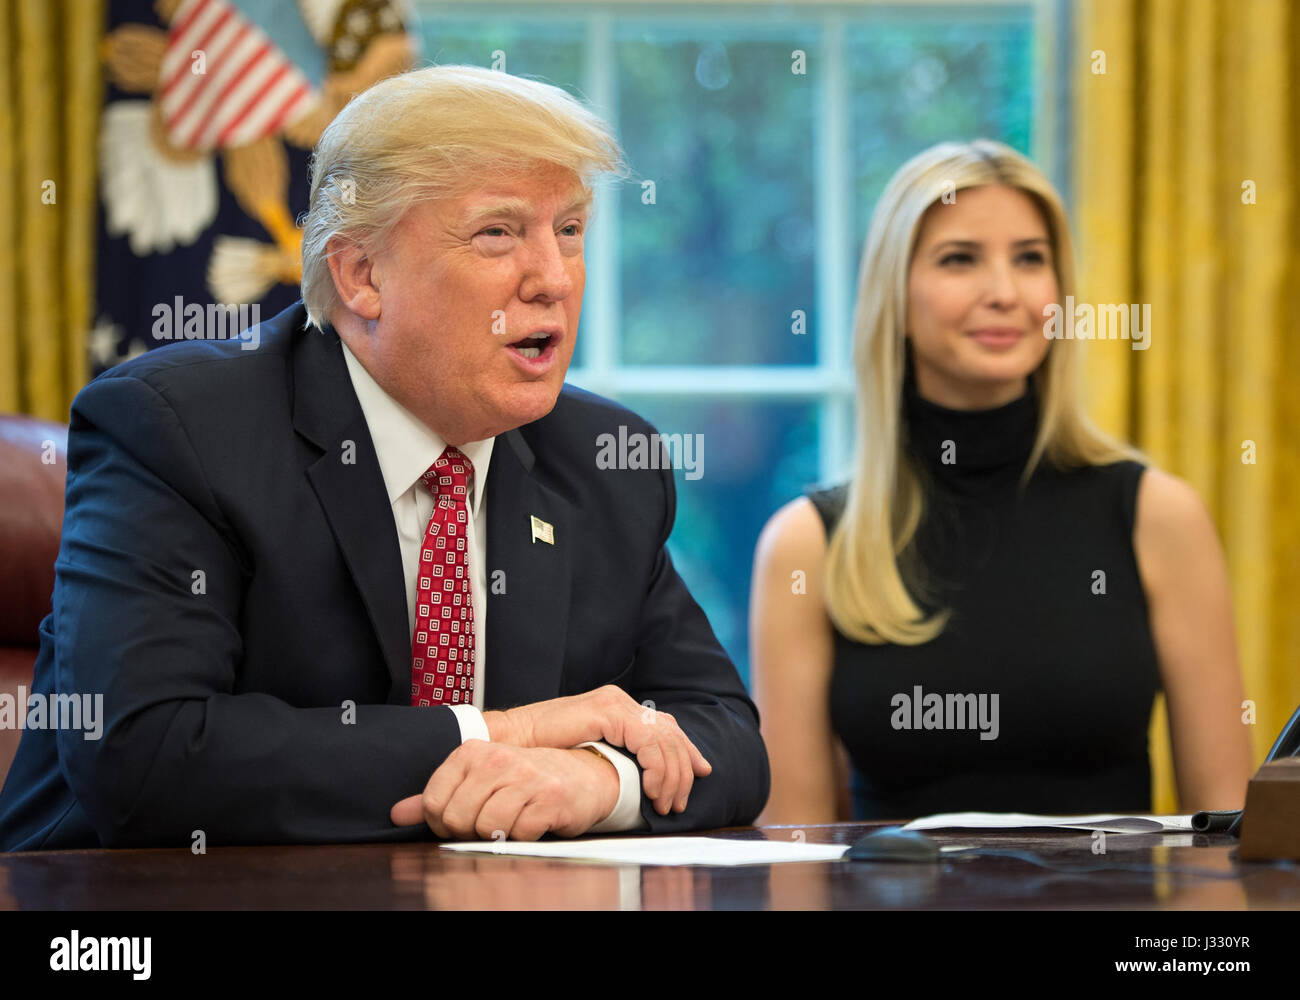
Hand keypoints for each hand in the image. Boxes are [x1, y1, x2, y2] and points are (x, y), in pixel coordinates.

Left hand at [390, 742, 619, 839]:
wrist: (584, 775)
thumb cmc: (528, 779)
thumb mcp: (480, 780)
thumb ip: (438, 795)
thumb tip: (398, 814)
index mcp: (473, 752)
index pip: (433, 803)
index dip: (443, 823)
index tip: (462, 820)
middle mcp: (498, 759)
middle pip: (456, 819)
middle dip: (470, 832)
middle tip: (491, 823)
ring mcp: (525, 776)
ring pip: (486, 829)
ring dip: (499, 835)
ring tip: (514, 820)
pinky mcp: (549, 797)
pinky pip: (519, 834)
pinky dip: (524, 836)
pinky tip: (534, 821)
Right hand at [483, 685, 711, 815]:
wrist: (510, 742)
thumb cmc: (542, 754)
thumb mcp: (588, 755)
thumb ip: (616, 756)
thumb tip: (641, 776)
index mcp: (618, 708)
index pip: (665, 727)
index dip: (688, 751)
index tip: (701, 774)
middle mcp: (620, 701)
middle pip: (670, 733)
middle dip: (683, 771)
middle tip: (678, 803)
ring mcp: (613, 703)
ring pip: (664, 738)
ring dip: (671, 775)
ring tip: (665, 804)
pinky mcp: (606, 711)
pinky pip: (647, 741)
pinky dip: (655, 767)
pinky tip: (651, 789)